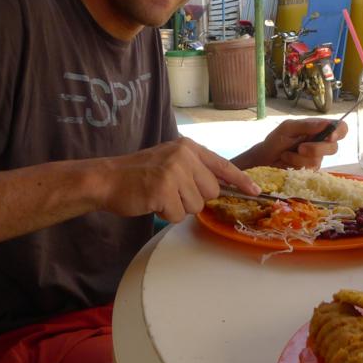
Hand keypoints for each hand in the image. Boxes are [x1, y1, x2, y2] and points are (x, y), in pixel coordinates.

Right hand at [94, 137, 259, 222]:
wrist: (107, 178)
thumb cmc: (139, 174)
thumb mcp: (170, 161)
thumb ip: (194, 169)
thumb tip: (221, 186)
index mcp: (188, 147)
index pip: (222, 164)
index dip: (240, 180)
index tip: (256, 191)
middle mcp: (184, 156)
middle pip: (211, 191)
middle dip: (194, 198)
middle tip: (171, 192)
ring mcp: (174, 171)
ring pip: (195, 206)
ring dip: (178, 208)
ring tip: (159, 195)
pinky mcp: (163, 189)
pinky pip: (178, 215)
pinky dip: (166, 215)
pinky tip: (152, 202)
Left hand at [234, 118, 347, 169]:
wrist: (264, 159)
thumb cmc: (276, 140)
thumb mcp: (288, 128)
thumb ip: (306, 125)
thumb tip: (327, 124)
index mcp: (318, 129)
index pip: (340, 128)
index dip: (339, 132)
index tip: (329, 137)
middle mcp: (321, 143)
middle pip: (333, 148)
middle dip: (316, 149)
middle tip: (300, 148)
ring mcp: (316, 158)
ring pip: (318, 160)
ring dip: (299, 158)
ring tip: (286, 154)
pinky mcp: (310, 170)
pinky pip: (309, 169)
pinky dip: (295, 164)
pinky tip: (287, 161)